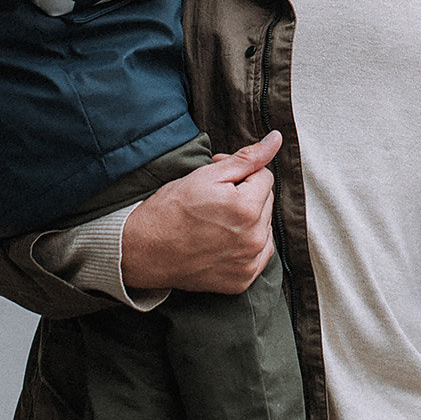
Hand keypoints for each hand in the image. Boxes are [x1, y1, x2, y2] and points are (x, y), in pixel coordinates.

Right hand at [121, 132, 279, 293]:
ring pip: (264, 227)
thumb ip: (247, 158)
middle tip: (214, 199)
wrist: (144, 250)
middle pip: (266, 202)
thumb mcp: (206, 175)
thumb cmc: (170, 210)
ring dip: (249, 220)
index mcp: (247, 209)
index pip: (264, 177)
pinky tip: (222, 240)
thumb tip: (276, 139)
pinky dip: (247, 245)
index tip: (218, 179)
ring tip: (216, 221)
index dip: (240, 173)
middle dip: (246, 195)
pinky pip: (259, 253)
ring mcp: (249, 263)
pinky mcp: (243, 280)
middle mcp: (254, 239)